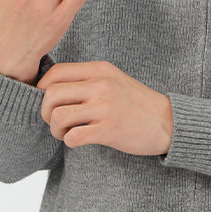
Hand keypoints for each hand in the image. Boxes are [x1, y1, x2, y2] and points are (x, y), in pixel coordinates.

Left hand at [37, 61, 173, 156]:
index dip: (42, 88)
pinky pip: (73, 136)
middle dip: (45, 112)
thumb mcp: (114, 79)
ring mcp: (105, 107)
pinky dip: (69, 141)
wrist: (168, 122)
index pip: (56, 72)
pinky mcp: (109, 129)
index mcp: (100, 70)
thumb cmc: (137, 103)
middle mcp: (101, 85)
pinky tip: (78, 141)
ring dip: (56, 129)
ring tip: (66, 132)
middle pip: (51, 94)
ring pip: (58, 116)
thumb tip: (52, 86)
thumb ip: (88, 79)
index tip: (46, 101)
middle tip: (55, 121)